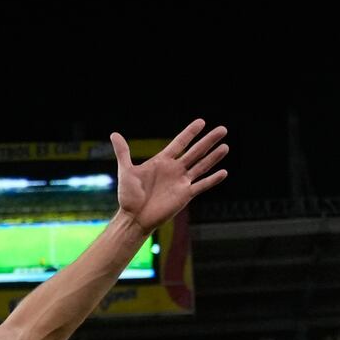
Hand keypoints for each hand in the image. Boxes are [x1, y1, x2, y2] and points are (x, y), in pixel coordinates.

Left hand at [113, 118, 228, 231]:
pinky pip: (201, 185)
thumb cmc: (128, 196)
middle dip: (208, 141)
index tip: (201, 122)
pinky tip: (224, 172)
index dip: (190, 133)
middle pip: (195, 152)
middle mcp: (174, 170)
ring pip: (201, 166)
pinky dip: (212, 180)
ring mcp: (181, 182)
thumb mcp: (126, 171)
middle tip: (223, 129)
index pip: (180, 143)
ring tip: (225, 146)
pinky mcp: (184, 195)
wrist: (134, 218)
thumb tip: (114, 134)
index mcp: (162, 161)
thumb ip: (123, 152)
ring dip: (213, 157)